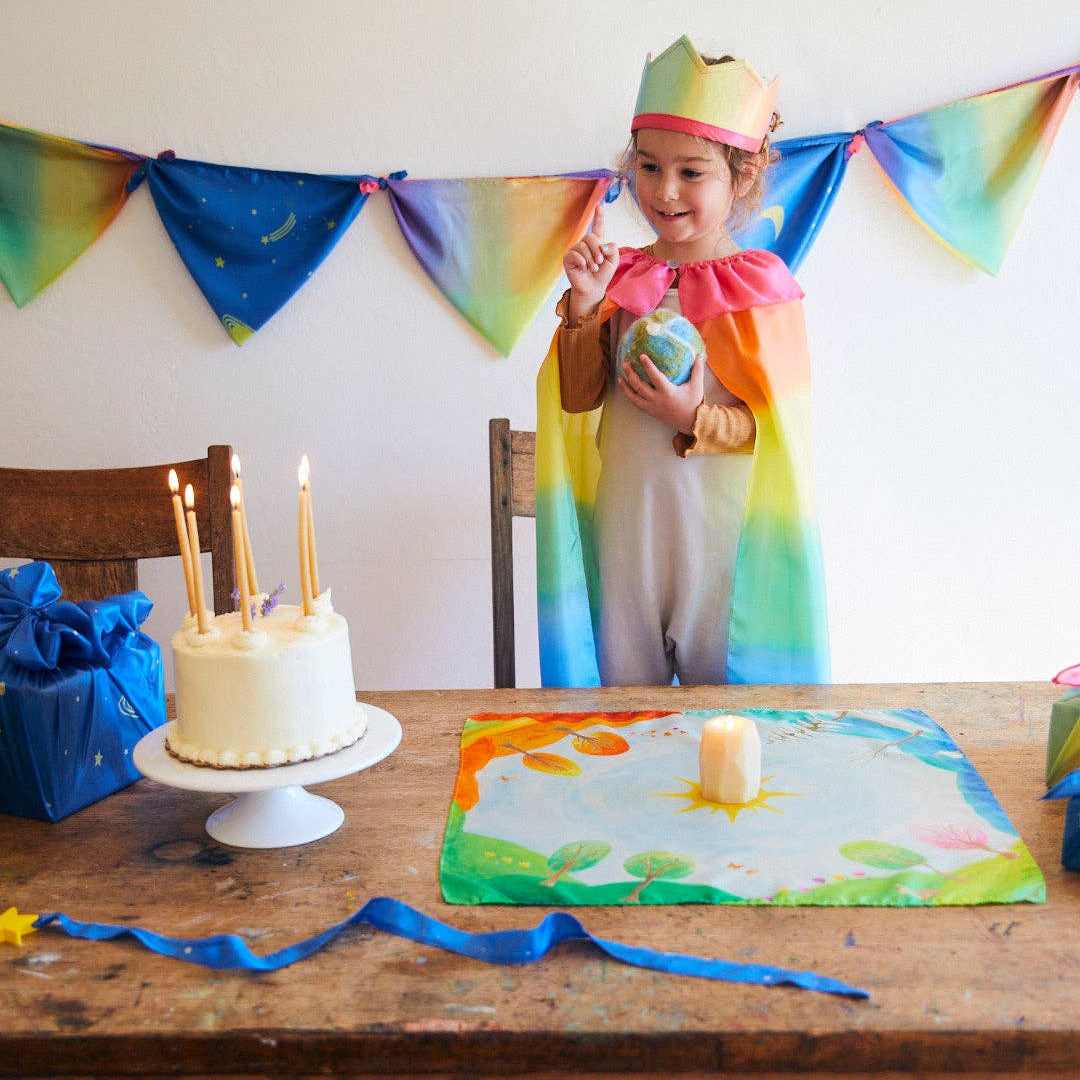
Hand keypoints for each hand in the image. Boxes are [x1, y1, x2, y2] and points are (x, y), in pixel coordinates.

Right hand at [563, 202, 618, 321]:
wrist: (593, 287)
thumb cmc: (603, 274)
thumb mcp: (613, 261)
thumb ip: (613, 250)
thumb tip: (604, 245)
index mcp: (597, 242)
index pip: (597, 226)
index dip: (598, 216)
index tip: (599, 206)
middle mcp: (585, 244)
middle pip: (590, 236)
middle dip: (597, 250)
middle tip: (600, 262)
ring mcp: (575, 250)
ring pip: (583, 246)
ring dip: (590, 259)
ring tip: (593, 268)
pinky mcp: (568, 258)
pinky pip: (574, 254)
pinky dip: (582, 261)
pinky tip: (583, 268)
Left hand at [618, 353, 704, 434]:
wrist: (691, 423)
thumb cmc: (694, 403)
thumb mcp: (697, 386)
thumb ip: (697, 370)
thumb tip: (700, 354)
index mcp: (668, 392)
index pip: (655, 376)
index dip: (648, 366)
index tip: (641, 356)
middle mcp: (657, 400)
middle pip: (639, 386)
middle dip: (631, 375)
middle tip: (625, 364)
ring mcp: (652, 407)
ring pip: (634, 397)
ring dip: (626, 386)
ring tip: (620, 377)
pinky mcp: (650, 412)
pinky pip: (636, 404)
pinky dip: (629, 396)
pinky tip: (625, 389)